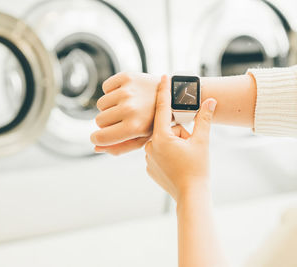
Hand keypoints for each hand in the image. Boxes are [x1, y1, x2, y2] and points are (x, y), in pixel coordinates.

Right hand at [90, 72, 159, 154]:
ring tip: (125, 105)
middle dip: (107, 122)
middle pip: (99, 120)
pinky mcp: (126, 77)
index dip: (97, 138)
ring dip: (110, 106)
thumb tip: (96, 147)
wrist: (172, 95)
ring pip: (100, 104)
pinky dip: (112, 91)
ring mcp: (127, 91)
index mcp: (134, 127)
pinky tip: (126, 93)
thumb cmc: (154, 120)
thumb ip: (118, 147)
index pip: (100, 137)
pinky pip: (105, 87)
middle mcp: (130, 109)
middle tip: (122, 119)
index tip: (99, 136)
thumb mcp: (141, 139)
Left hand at [145, 76, 216, 201]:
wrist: (191, 195)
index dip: (164, 92)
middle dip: (180, 134)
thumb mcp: (202, 142)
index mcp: (162, 137)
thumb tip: (211, 101)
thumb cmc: (198, 169)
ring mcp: (148, 158)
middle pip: (166, 129)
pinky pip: (159, 153)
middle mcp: (150, 146)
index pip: (163, 109)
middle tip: (190, 147)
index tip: (164, 77)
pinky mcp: (149, 167)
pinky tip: (178, 164)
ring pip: (163, 142)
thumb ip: (205, 119)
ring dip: (174, 144)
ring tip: (185, 158)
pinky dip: (168, 155)